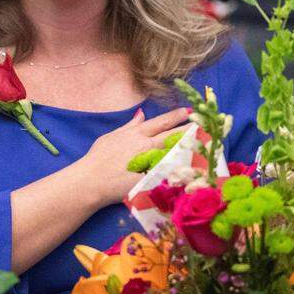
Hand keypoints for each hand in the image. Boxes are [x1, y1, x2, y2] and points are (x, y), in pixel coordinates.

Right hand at [71, 107, 191, 209]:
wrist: (91, 181)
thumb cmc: (97, 159)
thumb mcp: (112, 137)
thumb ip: (130, 126)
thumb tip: (141, 114)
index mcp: (136, 134)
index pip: (161, 122)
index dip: (176, 117)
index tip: (188, 112)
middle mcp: (146, 146)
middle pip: (173, 136)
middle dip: (189, 130)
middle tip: (203, 126)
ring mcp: (150, 163)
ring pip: (176, 152)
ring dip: (190, 148)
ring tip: (203, 145)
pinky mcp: (151, 179)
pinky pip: (171, 173)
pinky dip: (183, 170)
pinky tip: (194, 169)